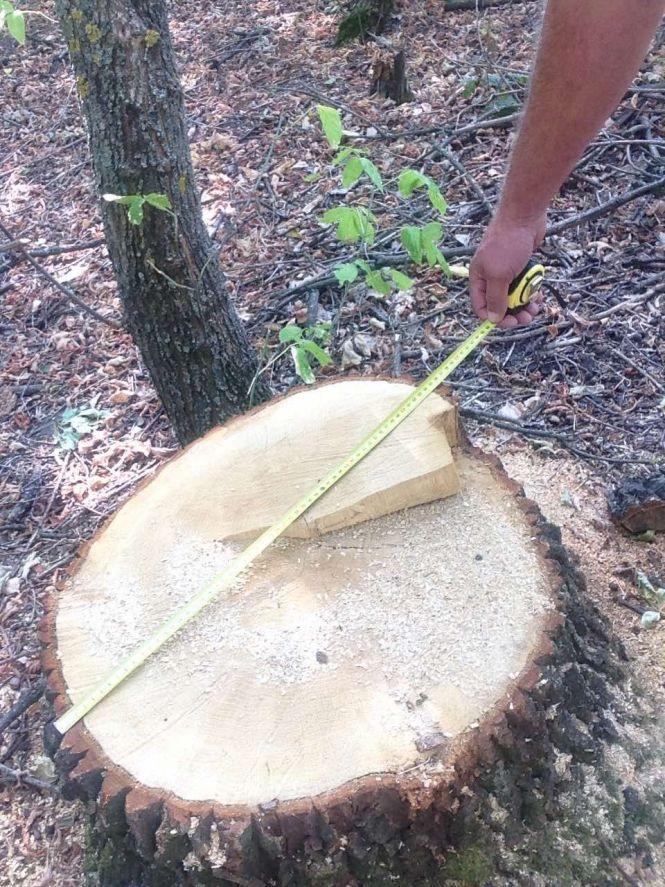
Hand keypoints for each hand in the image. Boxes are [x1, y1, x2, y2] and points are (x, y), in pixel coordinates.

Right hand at [469, 213, 546, 328]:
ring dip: (525, 304)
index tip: (510, 323)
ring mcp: (506, 271)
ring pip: (514, 296)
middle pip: (499, 303)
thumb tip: (492, 319)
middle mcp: (490, 276)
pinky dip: (531, 291)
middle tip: (527, 317)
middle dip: (513, 312)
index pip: (480, 306)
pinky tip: (539, 294)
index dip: (493, 318)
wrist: (525, 216)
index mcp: (479, 278)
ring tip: (536, 307)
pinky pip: (524, 285)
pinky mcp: (520, 266)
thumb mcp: (498, 275)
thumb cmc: (507, 244)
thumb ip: (495, 298)